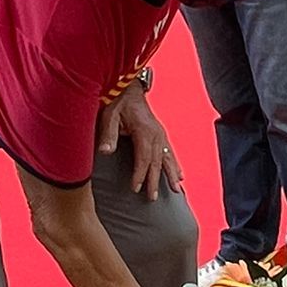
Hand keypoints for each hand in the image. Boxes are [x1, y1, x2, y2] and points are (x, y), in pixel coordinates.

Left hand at [97, 83, 181, 200]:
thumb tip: (106, 152)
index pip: (144, 158)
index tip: (136, 189)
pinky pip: (170, 153)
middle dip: (155, 180)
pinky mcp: (161, 134)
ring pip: (168, 158)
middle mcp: (157, 135)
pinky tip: (180, 175)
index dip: (140, 174)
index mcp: (145, 131)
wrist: (128, 88)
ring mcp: (161, 134)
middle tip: (153, 197)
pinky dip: (175, 165)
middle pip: (157, 162)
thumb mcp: (109, 116)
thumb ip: (109, 135)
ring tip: (176, 191)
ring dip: (171, 175)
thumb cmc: (118, 102)